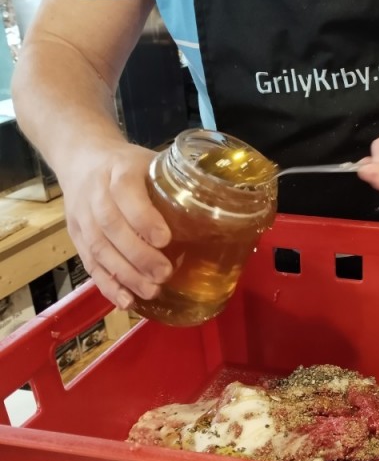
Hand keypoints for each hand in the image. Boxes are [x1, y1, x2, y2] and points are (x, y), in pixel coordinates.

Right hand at [58, 141, 172, 308]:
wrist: (82, 159)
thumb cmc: (129, 165)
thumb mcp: (152, 161)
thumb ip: (177, 181)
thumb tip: (220, 207)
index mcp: (119, 169)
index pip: (125, 191)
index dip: (143, 217)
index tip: (165, 239)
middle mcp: (95, 193)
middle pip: (111, 226)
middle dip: (138, 254)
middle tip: (164, 273)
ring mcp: (83, 216)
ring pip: (99, 248)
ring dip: (125, 274)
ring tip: (151, 291)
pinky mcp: (76, 237)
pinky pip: (89, 264)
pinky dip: (107, 285)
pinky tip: (125, 301)